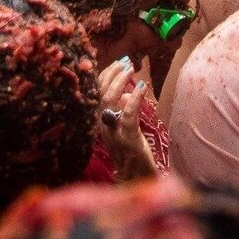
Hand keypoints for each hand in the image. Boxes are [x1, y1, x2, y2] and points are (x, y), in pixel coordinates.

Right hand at [96, 57, 153, 179]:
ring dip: (120, 81)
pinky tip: (141, 87)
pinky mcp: (127, 139)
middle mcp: (102, 124)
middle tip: (125, 61)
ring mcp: (113, 132)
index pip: (97, 92)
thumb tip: (126, 94)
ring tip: (131, 69)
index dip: (106, 75)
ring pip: (110, 101)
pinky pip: (128, 115)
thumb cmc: (131, 151)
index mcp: (100, 120)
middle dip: (112, 73)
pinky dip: (134, 99)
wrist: (135, 177)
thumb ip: (122, 110)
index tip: (118, 62)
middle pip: (100, 93)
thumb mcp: (123, 127)